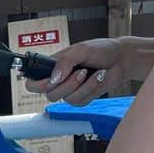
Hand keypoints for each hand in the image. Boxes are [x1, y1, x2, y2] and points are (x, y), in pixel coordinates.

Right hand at [25, 37, 153, 105]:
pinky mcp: (81, 98)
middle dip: (67, 85)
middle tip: (80, 72)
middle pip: (49, 94)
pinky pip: (80, 102)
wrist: (120, 59)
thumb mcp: (80, 50)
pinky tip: (98, 78)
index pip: (33, 82)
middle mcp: (59, 80)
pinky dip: (91, 90)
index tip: (50, 81)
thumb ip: (64, 62)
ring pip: (66, 99)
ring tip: (94, 73)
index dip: (36, 85)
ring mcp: (70, 91)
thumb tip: (53, 78)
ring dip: (84, 86)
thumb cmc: (101, 50)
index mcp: (53, 66)